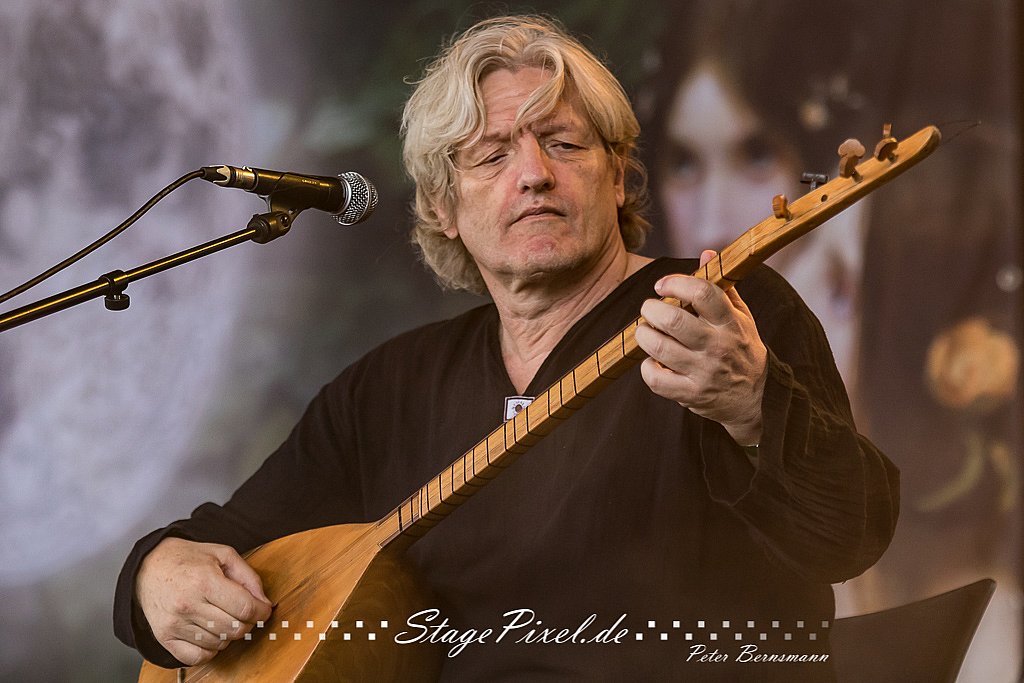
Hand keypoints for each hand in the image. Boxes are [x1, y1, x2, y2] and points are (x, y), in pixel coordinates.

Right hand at [135, 537, 273, 665]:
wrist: (148, 567)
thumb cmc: (188, 559)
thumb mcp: (223, 554)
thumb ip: (249, 576)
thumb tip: (264, 602)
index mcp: (204, 580)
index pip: (245, 608)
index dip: (262, 611)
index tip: (264, 609)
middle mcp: (188, 604)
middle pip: (234, 628)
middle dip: (248, 622)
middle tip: (245, 613)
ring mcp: (175, 623)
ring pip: (219, 643)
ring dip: (229, 634)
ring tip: (224, 618)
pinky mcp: (164, 637)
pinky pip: (197, 657)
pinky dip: (211, 649)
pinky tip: (211, 633)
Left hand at [634, 250, 766, 444]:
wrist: (756, 399)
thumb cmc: (742, 350)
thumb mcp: (740, 316)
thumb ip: (721, 286)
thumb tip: (706, 253)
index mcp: (730, 323)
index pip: (703, 293)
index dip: (675, 283)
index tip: (662, 286)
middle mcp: (718, 347)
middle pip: (673, 320)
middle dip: (650, 309)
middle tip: (648, 309)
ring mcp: (704, 372)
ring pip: (658, 347)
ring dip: (644, 335)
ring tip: (646, 331)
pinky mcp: (691, 394)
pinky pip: (655, 379)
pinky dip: (646, 367)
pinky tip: (652, 361)